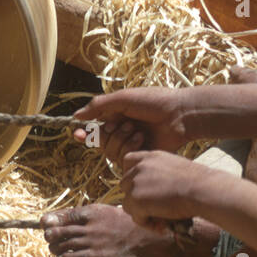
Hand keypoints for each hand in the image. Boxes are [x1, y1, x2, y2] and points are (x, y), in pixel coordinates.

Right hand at [72, 87, 196, 166]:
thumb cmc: (153, 101)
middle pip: (99, 140)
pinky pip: (123, 158)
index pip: (94, 127)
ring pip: (109, 150)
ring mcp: (131, 143)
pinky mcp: (140, 155)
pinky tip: (140, 138)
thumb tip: (76, 116)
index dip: (84, 132)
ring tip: (136, 130)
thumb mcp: (123, 98)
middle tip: (121, 125)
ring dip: (119, 139)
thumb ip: (98, 106)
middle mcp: (121, 130)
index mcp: (116, 115)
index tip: (77, 134)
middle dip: (107, 133)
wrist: (180, 115)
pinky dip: (129, 147)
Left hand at [120, 150, 216, 229]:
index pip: (128, 160)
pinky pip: (135, 216)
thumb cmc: (200, 184)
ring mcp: (135, 183)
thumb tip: (153, 196)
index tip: (141, 187)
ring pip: (128, 202)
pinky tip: (162, 226)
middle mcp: (139, 168)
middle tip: (155, 210)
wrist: (204, 190)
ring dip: (141, 213)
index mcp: (151, 157)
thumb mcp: (176, 171)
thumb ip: (160, 177)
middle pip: (125, 185)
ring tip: (160, 221)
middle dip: (137, 198)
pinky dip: (146, 223)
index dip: (132, 175)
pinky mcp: (135, 199)